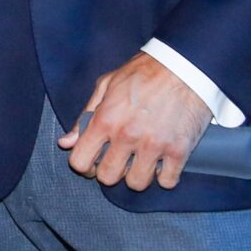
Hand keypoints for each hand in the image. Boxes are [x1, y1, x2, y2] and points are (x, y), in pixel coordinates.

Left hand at [58, 52, 210, 190]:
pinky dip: (164, 177)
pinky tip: (162, 164)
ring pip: (137, 183)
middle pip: (108, 177)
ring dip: (137, 176)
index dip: (83, 166)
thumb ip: (84, 115)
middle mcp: (127, 136)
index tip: (91, 163)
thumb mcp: (106, 85)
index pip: (81, 161)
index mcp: (105, 120)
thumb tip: (65, 142)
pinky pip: (167, 181)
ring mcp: (154, 146)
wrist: (185, 67)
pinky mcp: (179, 151)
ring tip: (140, 162)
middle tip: (118, 162)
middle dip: (110, 172)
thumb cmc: (143, 73)